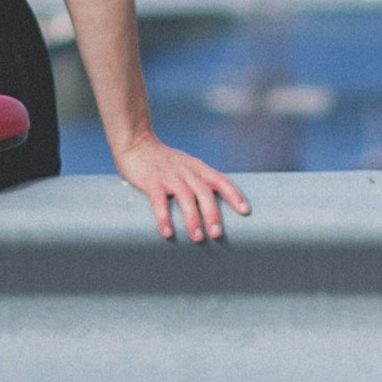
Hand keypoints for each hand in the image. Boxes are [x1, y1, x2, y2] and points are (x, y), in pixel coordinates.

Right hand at [110, 134, 249, 243]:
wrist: (136, 143)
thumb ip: (199, 182)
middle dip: (213, 214)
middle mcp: (187, 172)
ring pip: (185, 198)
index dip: (234, 195)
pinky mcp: (151, 181)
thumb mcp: (186, 166)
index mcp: (198, 168)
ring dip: (192, 219)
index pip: (221, 180)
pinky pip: (158, 201)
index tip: (245, 211)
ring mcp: (169, 176)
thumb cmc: (164, 161)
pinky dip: (164, 217)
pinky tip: (167, 233)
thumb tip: (213, 210)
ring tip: (197, 238)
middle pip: (205, 193)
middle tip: (217, 234)